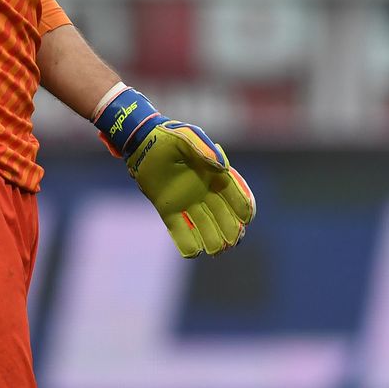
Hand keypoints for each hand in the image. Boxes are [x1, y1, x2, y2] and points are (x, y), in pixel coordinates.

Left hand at [93, 86, 254, 256]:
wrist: (142, 142)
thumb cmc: (169, 136)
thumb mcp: (188, 136)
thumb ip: (204, 148)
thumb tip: (222, 167)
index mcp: (215, 176)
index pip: (236, 196)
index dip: (244, 207)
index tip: (246, 218)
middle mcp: (204, 193)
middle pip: (224, 217)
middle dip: (231, 230)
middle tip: (233, 240)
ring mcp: (187, 203)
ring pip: (205, 228)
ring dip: (213, 240)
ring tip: (216, 249)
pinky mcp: (169, 210)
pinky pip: (181, 231)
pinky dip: (187, 244)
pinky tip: (193, 252)